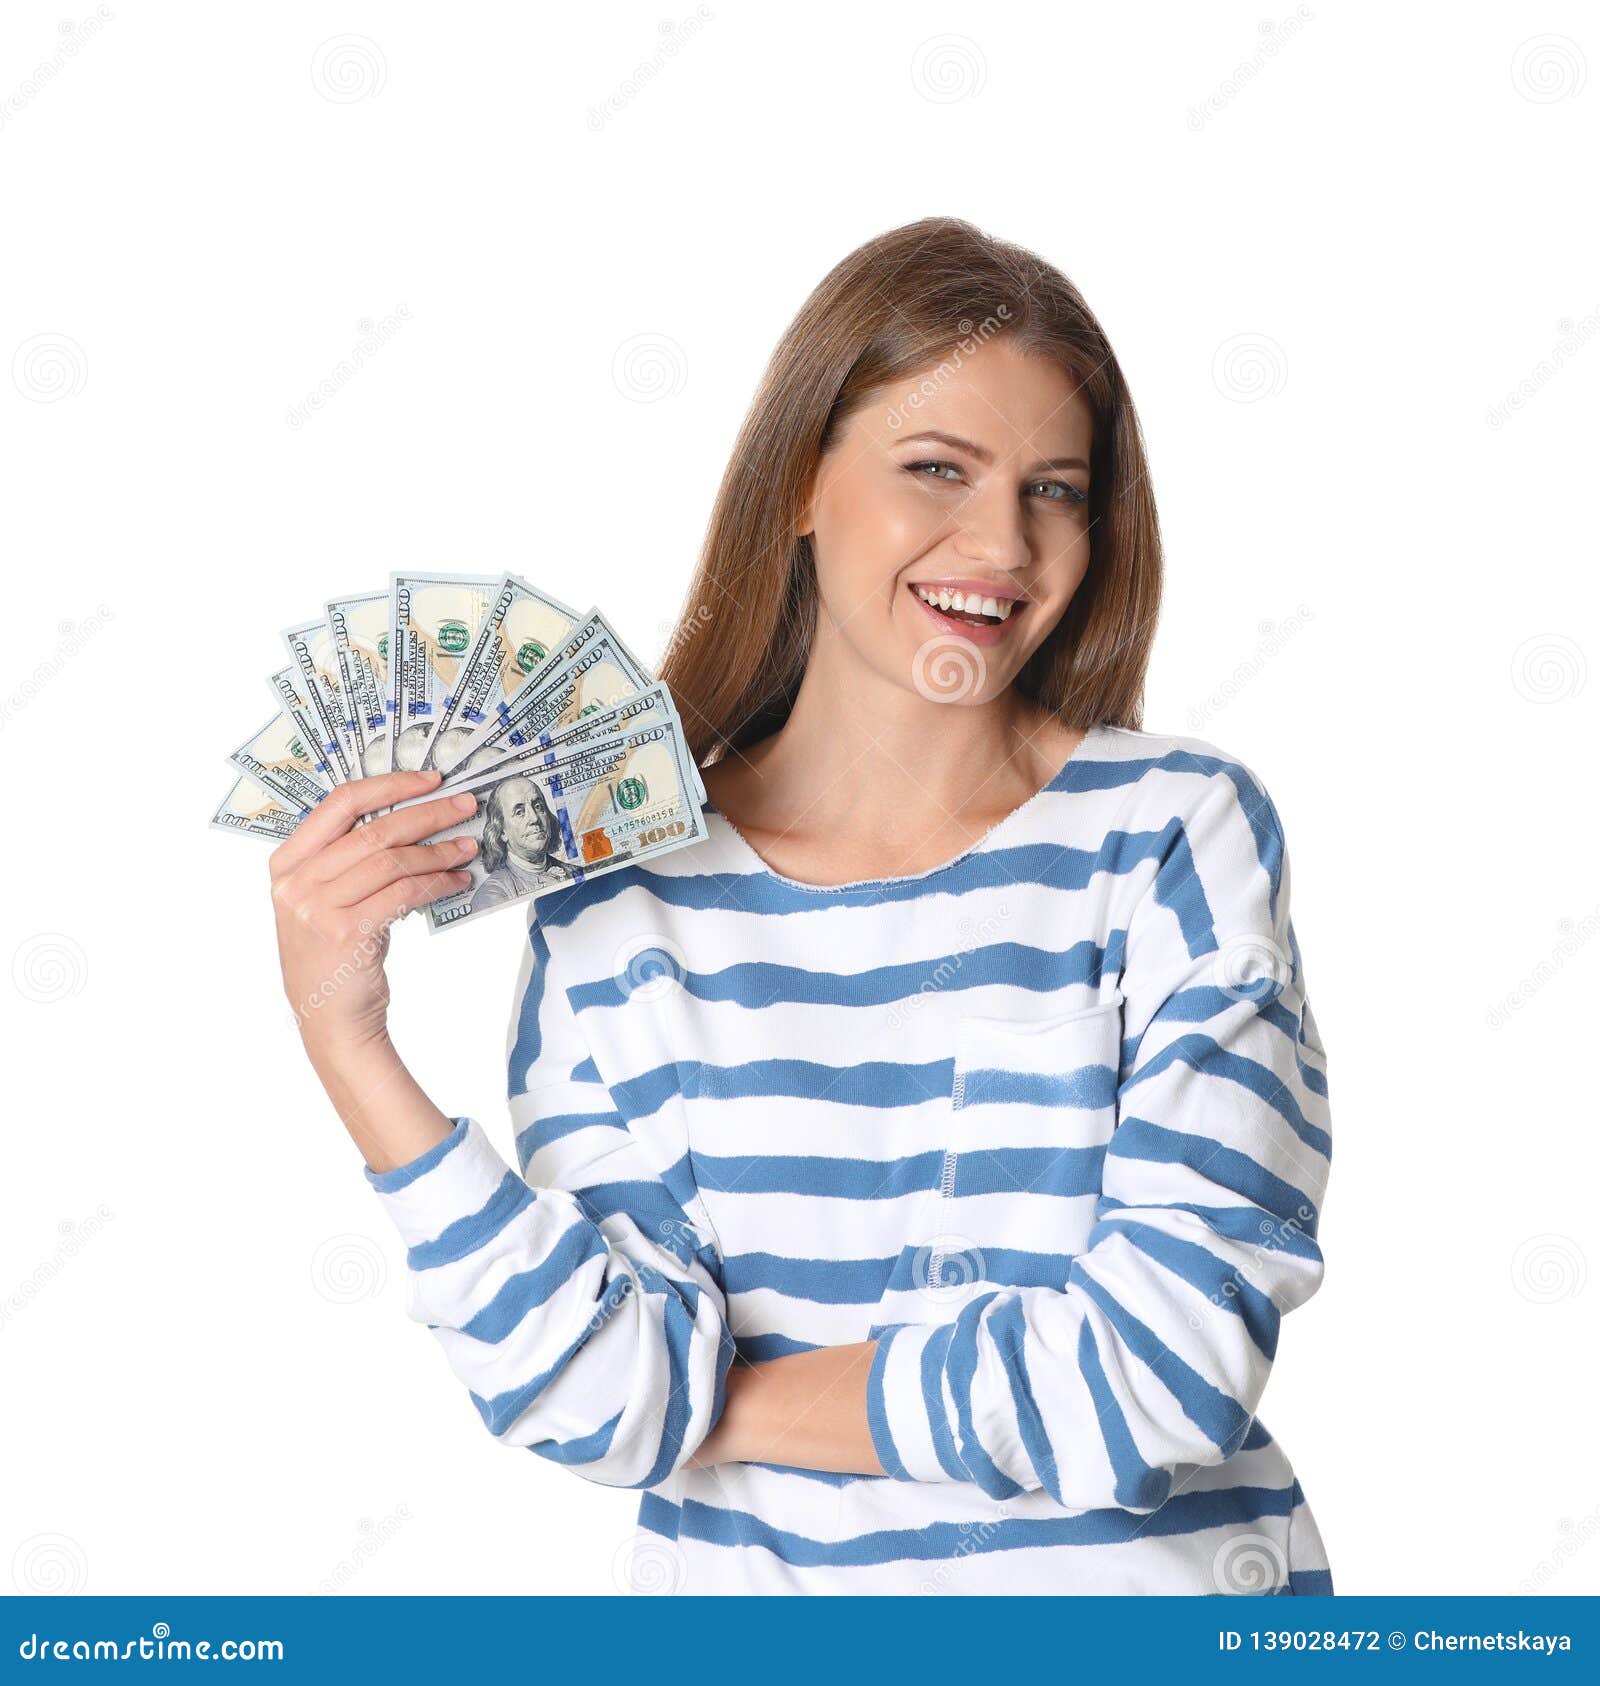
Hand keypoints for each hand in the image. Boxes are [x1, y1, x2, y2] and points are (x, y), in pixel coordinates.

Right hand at [268, 768, 478, 1056]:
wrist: (329, 1019)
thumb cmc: (333, 955)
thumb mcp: (324, 900)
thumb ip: (347, 860)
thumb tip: (409, 820)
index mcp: (287, 862)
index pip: (340, 802)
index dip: (390, 785)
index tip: (429, 779)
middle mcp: (297, 881)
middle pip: (374, 829)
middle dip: (427, 813)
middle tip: (464, 805)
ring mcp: (318, 908)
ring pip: (393, 860)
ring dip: (439, 851)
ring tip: (468, 847)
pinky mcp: (348, 932)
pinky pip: (405, 893)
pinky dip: (438, 883)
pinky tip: (458, 881)